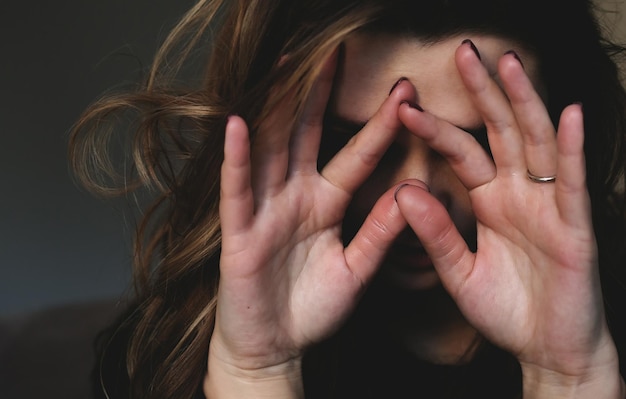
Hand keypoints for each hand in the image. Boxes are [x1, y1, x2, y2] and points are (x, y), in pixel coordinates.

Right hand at [209, 49, 415, 383]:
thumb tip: (412, 191)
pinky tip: (240, 126)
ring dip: (278, 109)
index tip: (405, 93)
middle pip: (308, 137)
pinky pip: (238, 192)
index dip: (379, 125)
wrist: (274, 347)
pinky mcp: (239, 235)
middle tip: (339, 50)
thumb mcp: (356, 270)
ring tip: (288, 66)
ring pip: (272, 151)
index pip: (355, 156)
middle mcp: (294, 199)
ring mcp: (264, 212)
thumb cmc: (312, 310)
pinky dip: (238, 161)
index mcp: (325, 205)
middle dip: (322, 95)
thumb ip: (380, 232)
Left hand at [396, 40, 622, 395]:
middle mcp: (518, 194)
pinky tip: (567, 114)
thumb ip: (435, 233)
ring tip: (509, 63)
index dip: (436, 127)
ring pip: (536, 144)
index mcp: (489, 201)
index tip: (405, 105)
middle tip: (464, 51)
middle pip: (501, 131)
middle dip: (484, 91)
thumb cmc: (506, 311)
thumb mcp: (458, 272)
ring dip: (524, 102)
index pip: (462, 152)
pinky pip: (572, 183)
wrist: (545, 352)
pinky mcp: (575, 228)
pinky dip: (569, 149)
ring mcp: (548, 206)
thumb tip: (404, 190)